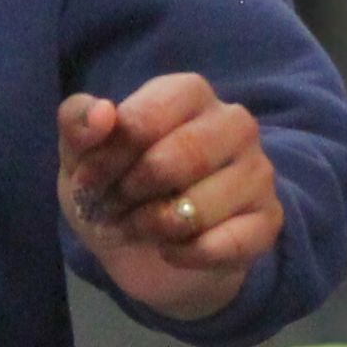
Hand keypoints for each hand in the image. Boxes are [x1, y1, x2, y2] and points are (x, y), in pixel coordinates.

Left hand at [59, 74, 280, 321]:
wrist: (147, 247)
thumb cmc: (117, 181)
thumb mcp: (80, 153)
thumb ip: (77, 122)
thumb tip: (103, 112)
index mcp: (187, 92)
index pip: (141, 121)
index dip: (104, 160)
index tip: (86, 182)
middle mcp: (233, 123)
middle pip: (174, 162)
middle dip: (128, 194)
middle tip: (110, 208)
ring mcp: (258, 171)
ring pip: (197, 209)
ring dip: (151, 228)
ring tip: (136, 228)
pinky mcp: (268, 219)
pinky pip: (222, 245)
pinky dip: (182, 254)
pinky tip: (170, 249)